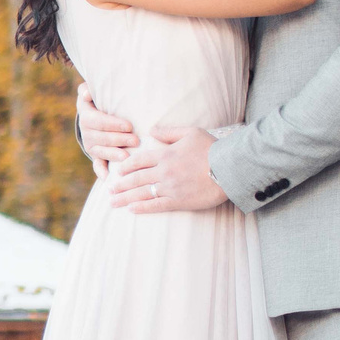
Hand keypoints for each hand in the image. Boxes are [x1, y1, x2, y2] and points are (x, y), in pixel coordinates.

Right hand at [76, 82, 136, 177]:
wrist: (95, 116)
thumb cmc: (99, 101)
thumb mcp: (91, 93)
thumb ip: (87, 90)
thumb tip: (87, 93)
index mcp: (86, 115)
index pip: (98, 121)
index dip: (113, 124)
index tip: (129, 126)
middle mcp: (86, 132)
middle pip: (101, 138)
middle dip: (118, 139)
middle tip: (135, 140)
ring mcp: (91, 145)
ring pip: (100, 151)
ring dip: (113, 154)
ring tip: (126, 156)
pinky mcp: (95, 155)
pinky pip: (96, 164)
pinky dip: (101, 171)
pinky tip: (107, 177)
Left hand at [108, 126, 226, 213]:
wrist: (230, 168)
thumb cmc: (213, 148)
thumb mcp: (191, 132)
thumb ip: (169, 132)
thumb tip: (151, 131)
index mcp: (166, 154)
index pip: (139, 160)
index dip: (127, 166)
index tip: (119, 171)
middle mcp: (164, 171)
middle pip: (136, 178)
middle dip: (120, 184)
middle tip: (109, 190)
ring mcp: (170, 187)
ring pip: (142, 193)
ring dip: (125, 198)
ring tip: (113, 202)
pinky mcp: (179, 201)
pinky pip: (156, 205)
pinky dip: (142, 207)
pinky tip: (132, 209)